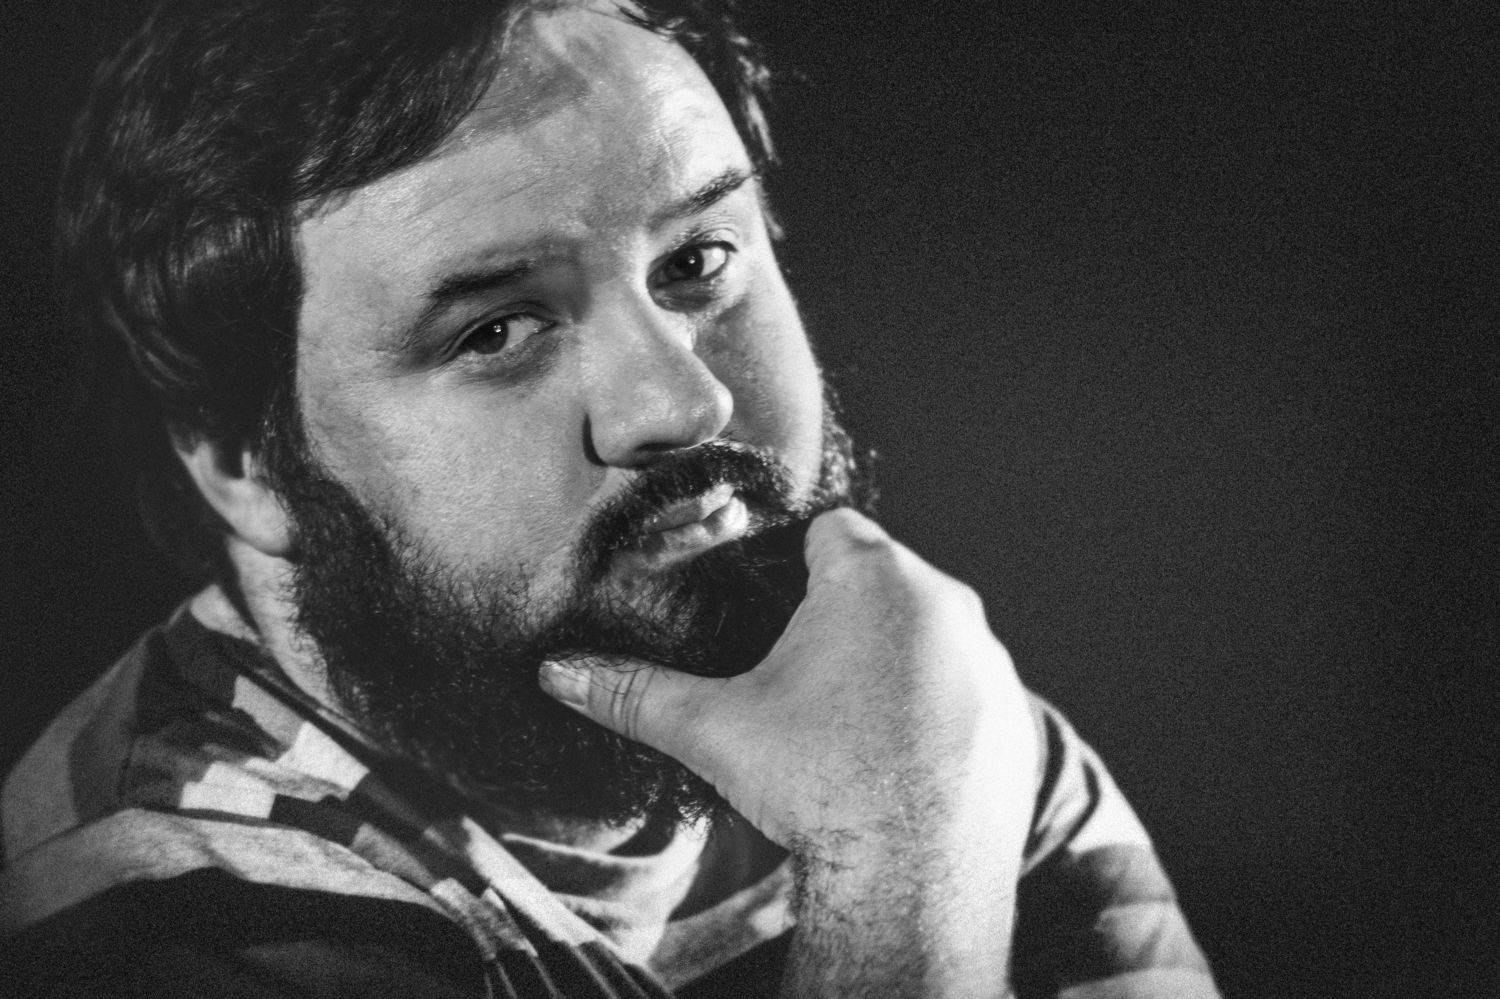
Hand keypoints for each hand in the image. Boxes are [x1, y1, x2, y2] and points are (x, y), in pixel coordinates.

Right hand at [538, 506, 1037, 870]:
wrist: (915, 879)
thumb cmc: (820, 787)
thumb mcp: (716, 730)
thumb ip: (636, 691)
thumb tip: (558, 673)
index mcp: (870, 578)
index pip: (830, 529)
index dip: (794, 559)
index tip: (773, 603)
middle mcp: (944, 602)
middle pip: (882, 578)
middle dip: (842, 611)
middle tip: (800, 673)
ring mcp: (989, 658)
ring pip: (929, 631)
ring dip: (893, 656)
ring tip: (846, 720)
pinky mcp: (1015, 712)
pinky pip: (968, 685)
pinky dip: (937, 704)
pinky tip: (898, 752)